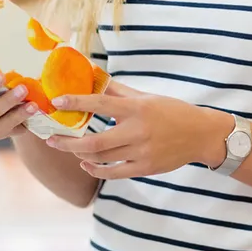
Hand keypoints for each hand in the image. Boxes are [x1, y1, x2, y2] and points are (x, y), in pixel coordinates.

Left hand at [44, 81, 230, 179]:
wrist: (200, 134)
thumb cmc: (171, 111)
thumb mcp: (146, 97)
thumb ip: (118, 91)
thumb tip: (94, 77)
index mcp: (137, 109)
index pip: (101, 104)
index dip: (77, 102)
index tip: (57, 101)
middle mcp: (138, 131)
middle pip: (95, 142)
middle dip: (68, 142)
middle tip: (51, 138)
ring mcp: (141, 152)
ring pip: (102, 158)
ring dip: (79, 154)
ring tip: (66, 148)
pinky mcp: (145, 168)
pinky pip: (114, 173)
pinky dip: (96, 170)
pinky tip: (85, 164)